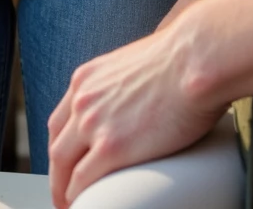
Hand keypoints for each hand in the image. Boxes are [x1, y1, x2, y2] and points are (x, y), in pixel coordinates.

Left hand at [47, 25, 224, 207]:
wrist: (195, 59)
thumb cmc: (182, 59)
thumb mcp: (135, 65)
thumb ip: (124, 85)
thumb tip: (138, 100)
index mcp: (88, 78)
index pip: (61, 120)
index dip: (61, 146)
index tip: (66, 163)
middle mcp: (83, 99)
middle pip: (57, 145)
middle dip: (58, 174)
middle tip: (64, 193)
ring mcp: (94, 123)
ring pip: (63, 166)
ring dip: (64, 190)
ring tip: (71, 206)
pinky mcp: (112, 148)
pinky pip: (83, 181)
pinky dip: (79, 197)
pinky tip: (86, 207)